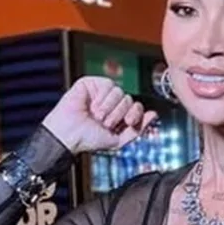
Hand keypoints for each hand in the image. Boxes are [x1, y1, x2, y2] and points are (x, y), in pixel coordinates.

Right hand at [41, 76, 157, 155]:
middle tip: (105, 122)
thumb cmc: (89, 139)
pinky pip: (108, 84)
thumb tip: (154, 115)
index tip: (128, 121)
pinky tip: (92, 105)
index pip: (137, 107)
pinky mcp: (92, 83)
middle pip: (130, 99)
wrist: (70, 134)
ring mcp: (102, 92)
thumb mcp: (118, 141)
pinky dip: (102, 97)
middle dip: (119, 113)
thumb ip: (137, 130)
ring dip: (109, 108)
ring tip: (97, 116)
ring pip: (120, 92)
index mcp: (119, 114)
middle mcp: (112, 102)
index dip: (136, 113)